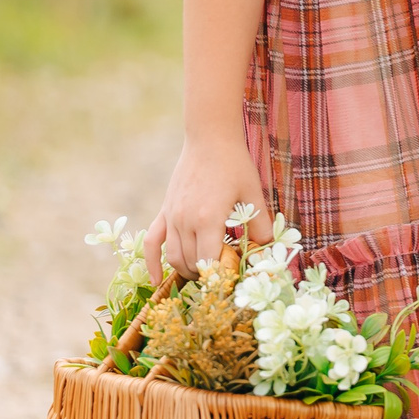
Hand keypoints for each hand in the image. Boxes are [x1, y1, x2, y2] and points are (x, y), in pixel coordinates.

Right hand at [146, 132, 267, 279]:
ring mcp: (171, 216)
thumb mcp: (253, 194)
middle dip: (206, 274)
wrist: (210, 140)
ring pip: (173, 256)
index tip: (233, 278)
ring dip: (186, 269)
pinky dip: (152, 262)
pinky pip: (151, 242)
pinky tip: (156, 278)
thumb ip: (260, 224)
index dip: (219, 275)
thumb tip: (266, 248)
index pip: (208, 261)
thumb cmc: (234, 165)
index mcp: (208, 219)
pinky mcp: (164, 211)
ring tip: (204, 273)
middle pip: (190, 262)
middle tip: (223, 274)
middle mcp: (184, 221)